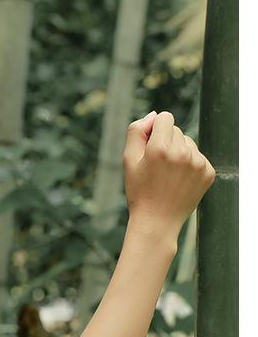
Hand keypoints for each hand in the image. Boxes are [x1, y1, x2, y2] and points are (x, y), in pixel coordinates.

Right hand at [122, 110, 215, 240]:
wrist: (157, 221)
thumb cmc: (139, 190)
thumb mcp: (128, 160)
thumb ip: (136, 131)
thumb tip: (153, 115)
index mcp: (161, 148)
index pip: (165, 117)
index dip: (155, 129)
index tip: (149, 145)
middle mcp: (183, 153)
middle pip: (176, 130)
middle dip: (166, 141)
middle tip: (157, 166)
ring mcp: (198, 163)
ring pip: (188, 143)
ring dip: (179, 152)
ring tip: (168, 175)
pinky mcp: (208, 172)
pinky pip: (198, 156)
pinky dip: (189, 165)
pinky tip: (179, 180)